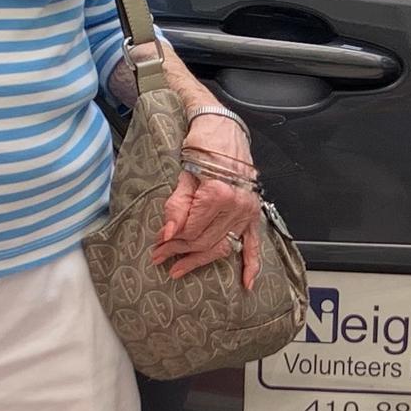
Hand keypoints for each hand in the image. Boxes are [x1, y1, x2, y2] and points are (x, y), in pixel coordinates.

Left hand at [149, 114, 261, 290]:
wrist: (223, 128)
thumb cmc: (202, 147)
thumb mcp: (184, 176)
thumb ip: (176, 208)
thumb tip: (167, 236)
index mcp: (218, 195)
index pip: (191, 231)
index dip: (170, 242)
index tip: (156, 247)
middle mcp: (236, 205)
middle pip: (204, 241)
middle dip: (180, 251)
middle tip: (160, 257)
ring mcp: (247, 210)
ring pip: (222, 246)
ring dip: (200, 259)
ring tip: (180, 268)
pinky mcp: (253, 211)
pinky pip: (254, 241)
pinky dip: (252, 263)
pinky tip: (247, 282)